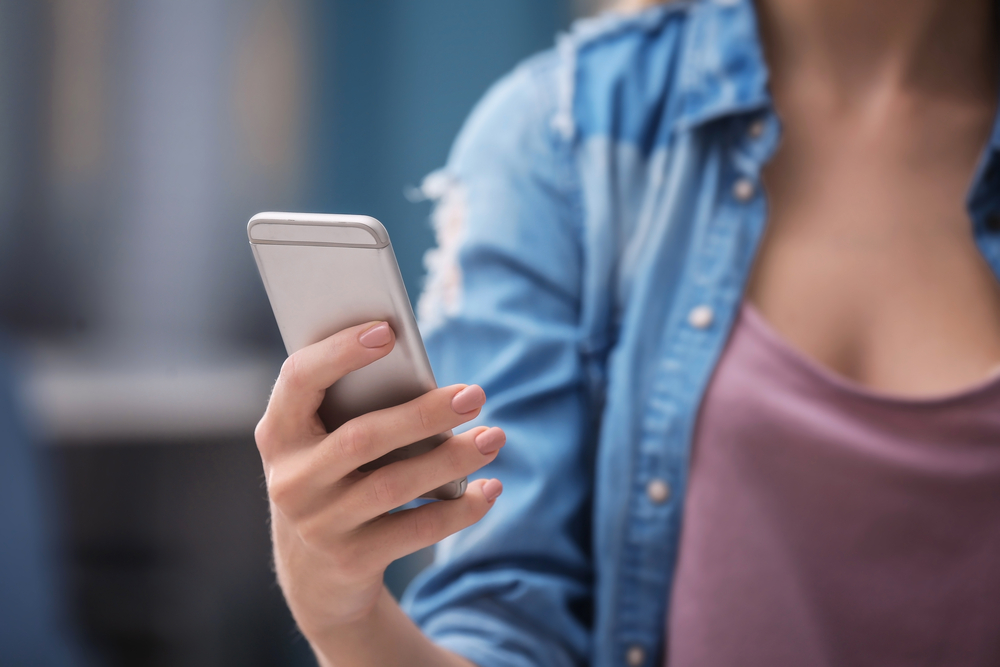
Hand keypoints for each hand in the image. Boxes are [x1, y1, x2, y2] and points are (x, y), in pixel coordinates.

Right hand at [255, 321, 503, 641]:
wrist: (314, 574)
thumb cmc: (334, 476)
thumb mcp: (325, 443)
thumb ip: (356, 408)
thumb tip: (428, 381)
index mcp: (279, 433)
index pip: (299, 380)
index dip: (339, 353)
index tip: (388, 331)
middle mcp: (290, 480)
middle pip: (362, 438)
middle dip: (424, 414)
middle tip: (474, 394)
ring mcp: (318, 525)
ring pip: (393, 485)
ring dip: (452, 459)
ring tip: (493, 437)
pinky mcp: (352, 560)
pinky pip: (415, 531)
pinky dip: (459, 509)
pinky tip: (489, 489)